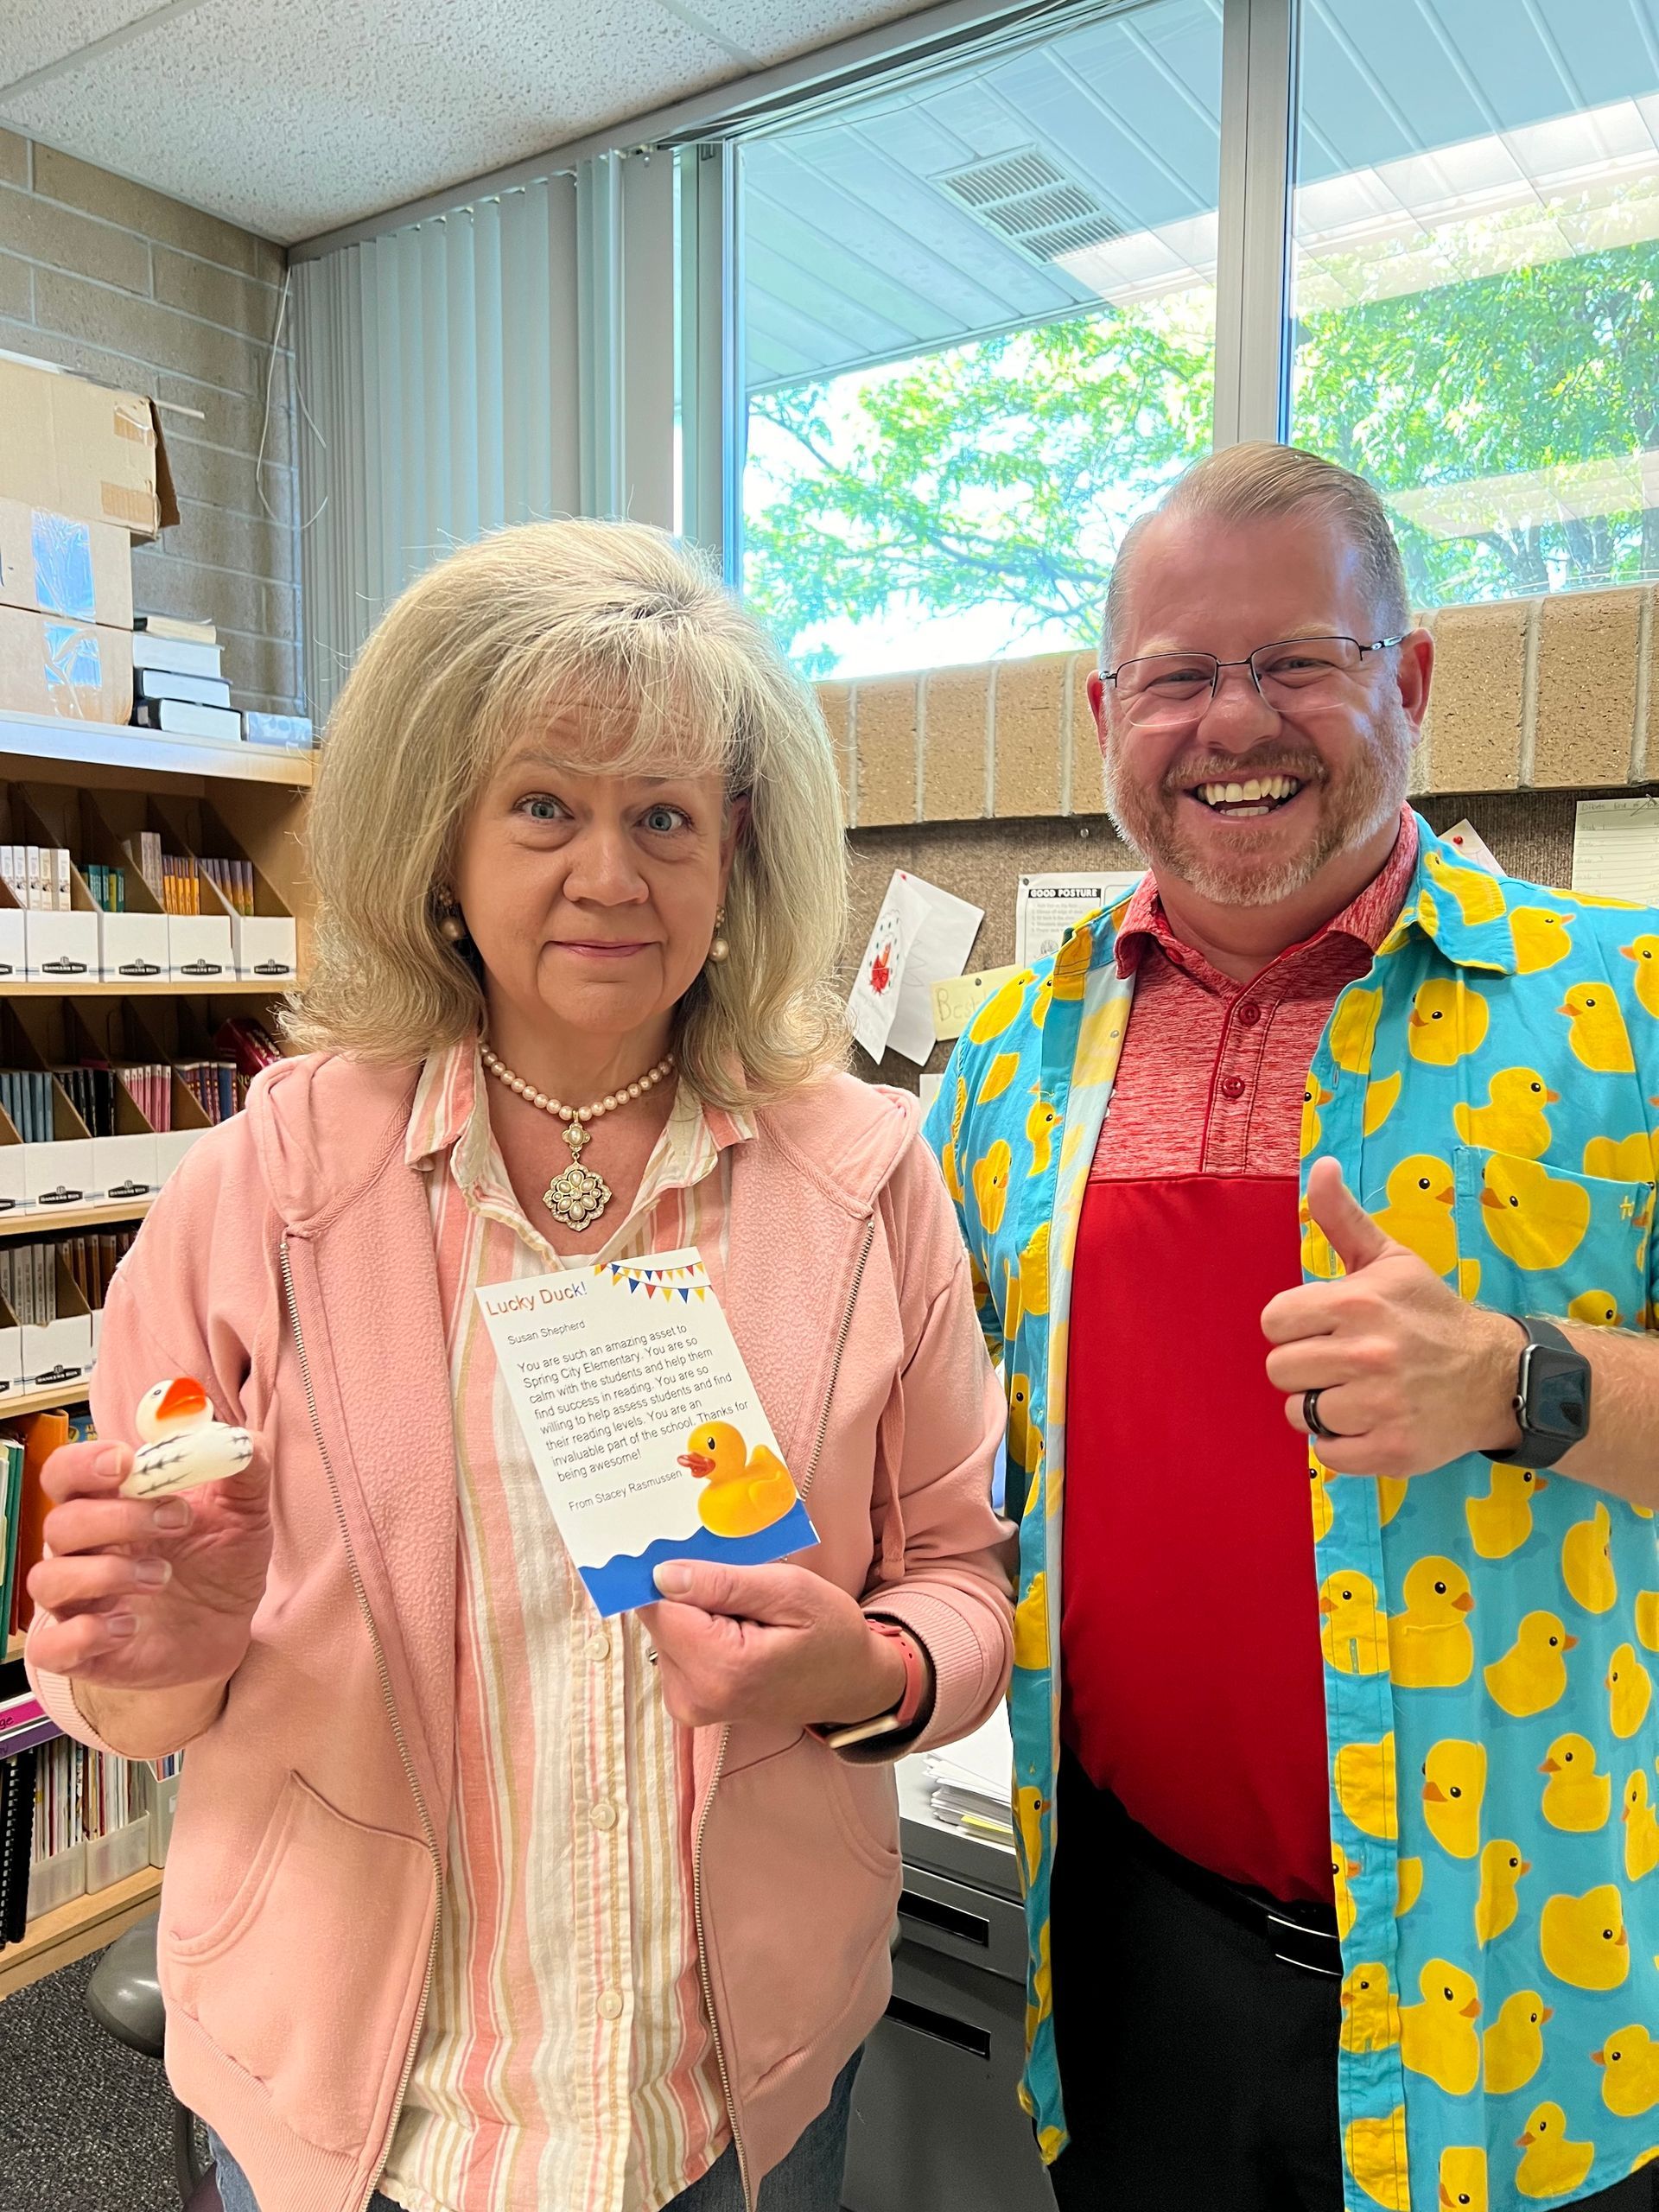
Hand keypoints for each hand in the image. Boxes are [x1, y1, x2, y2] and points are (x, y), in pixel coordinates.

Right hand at [26, 1435, 273, 1690]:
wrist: (230, 1628)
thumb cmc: (222, 1561)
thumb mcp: (245, 1509)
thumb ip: (242, 1466)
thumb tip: (236, 1437)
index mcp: (112, 1505)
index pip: (66, 1473)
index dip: (82, 1463)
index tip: (125, 1461)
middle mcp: (85, 1551)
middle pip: (59, 1523)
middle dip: (115, 1517)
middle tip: (176, 1520)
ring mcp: (80, 1602)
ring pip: (50, 1579)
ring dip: (106, 1573)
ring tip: (163, 1576)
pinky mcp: (84, 1651)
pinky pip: (50, 1645)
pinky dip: (81, 1635)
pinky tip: (127, 1627)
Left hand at [642, 1561, 907, 1730]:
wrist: (850, 1684)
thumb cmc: (831, 1634)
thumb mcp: (790, 1591)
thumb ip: (723, 1583)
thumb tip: (661, 1575)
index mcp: (721, 1666)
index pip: (659, 1605)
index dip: (677, 1575)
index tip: (709, 1563)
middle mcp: (695, 1695)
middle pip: (661, 1618)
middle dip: (691, 1594)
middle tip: (744, 1591)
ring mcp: (690, 1704)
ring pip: (666, 1631)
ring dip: (697, 1613)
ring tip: (745, 1614)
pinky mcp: (689, 1703)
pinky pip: (675, 1648)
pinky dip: (699, 1632)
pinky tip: (736, 1631)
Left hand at [1262, 1157, 1521, 1478]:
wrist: (1498, 1377)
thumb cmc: (1431, 1314)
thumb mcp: (1390, 1259)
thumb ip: (1343, 1217)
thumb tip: (1319, 1164)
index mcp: (1358, 1303)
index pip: (1274, 1321)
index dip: (1294, 1325)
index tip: (1325, 1326)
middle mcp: (1367, 1354)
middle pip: (1280, 1369)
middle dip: (1306, 1365)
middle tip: (1343, 1361)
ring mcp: (1379, 1406)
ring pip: (1299, 1412)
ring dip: (1323, 1406)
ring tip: (1360, 1391)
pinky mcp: (1391, 1451)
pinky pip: (1326, 1453)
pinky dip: (1341, 1443)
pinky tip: (1369, 1421)